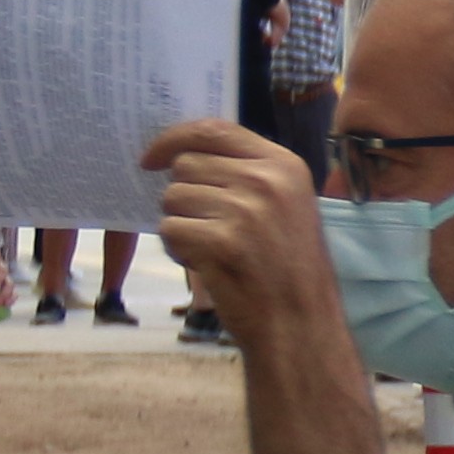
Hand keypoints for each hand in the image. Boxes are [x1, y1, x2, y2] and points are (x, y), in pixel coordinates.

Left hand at [146, 117, 327, 335]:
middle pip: (186, 165)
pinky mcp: (221, 242)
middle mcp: (266, 181)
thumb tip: (182, 156)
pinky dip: (178, 251)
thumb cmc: (290, 268)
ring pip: (173, 198)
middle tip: (209, 227)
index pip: (214, 130)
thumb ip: (246, 173)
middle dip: (184, 196)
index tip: (152, 158)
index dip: (174, 139)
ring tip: (213, 249)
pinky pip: (170, 230)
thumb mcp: (286, 205)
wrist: (302, 324)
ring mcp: (244, 211)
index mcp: (284, 165)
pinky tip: (207, 265)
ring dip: (181, 225)